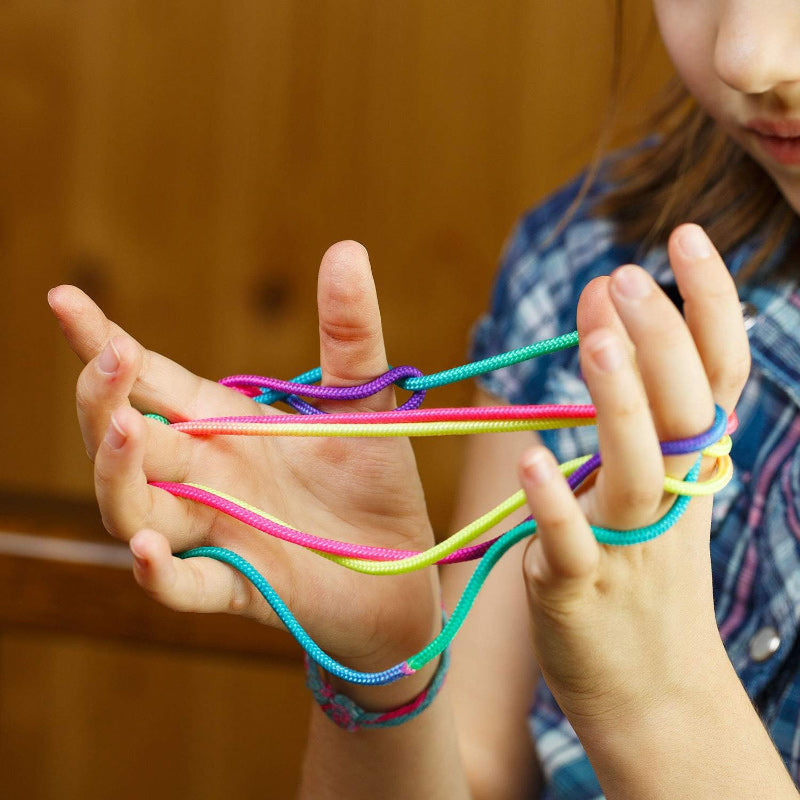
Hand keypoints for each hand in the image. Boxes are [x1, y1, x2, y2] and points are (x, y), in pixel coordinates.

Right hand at [49, 242, 439, 680]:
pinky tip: (146, 549)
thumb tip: (347, 247)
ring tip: (123, 430)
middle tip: (110, 360)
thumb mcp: (365, 401)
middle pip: (126, 438)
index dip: (103, 344)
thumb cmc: (374, 481)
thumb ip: (350, 334)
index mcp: (224, 424)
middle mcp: (205, 475)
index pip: (148, 380)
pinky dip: (159, 574)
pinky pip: (185, 587)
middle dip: (105, 399)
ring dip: (117, 473)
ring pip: (133, 507)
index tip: (64, 299)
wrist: (406, 568)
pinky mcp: (242, 585)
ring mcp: (216, 531)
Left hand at [517, 224, 749, 729]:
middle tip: (625, 276)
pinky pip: (570, 545)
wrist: (653, 689)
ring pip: (636, 470)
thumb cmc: (645, 567)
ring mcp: (629, 546)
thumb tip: (603, 303)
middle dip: (661, 339)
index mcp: (692, 465)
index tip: (684, 238)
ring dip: (620, 403)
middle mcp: (672, 498)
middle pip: (684, 409)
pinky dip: (555, 503)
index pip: (718, 373)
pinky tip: (534, 460)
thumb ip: (633, 393)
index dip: (710, 304)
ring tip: (596, 339)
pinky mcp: (580, 591)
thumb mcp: (653, 479)